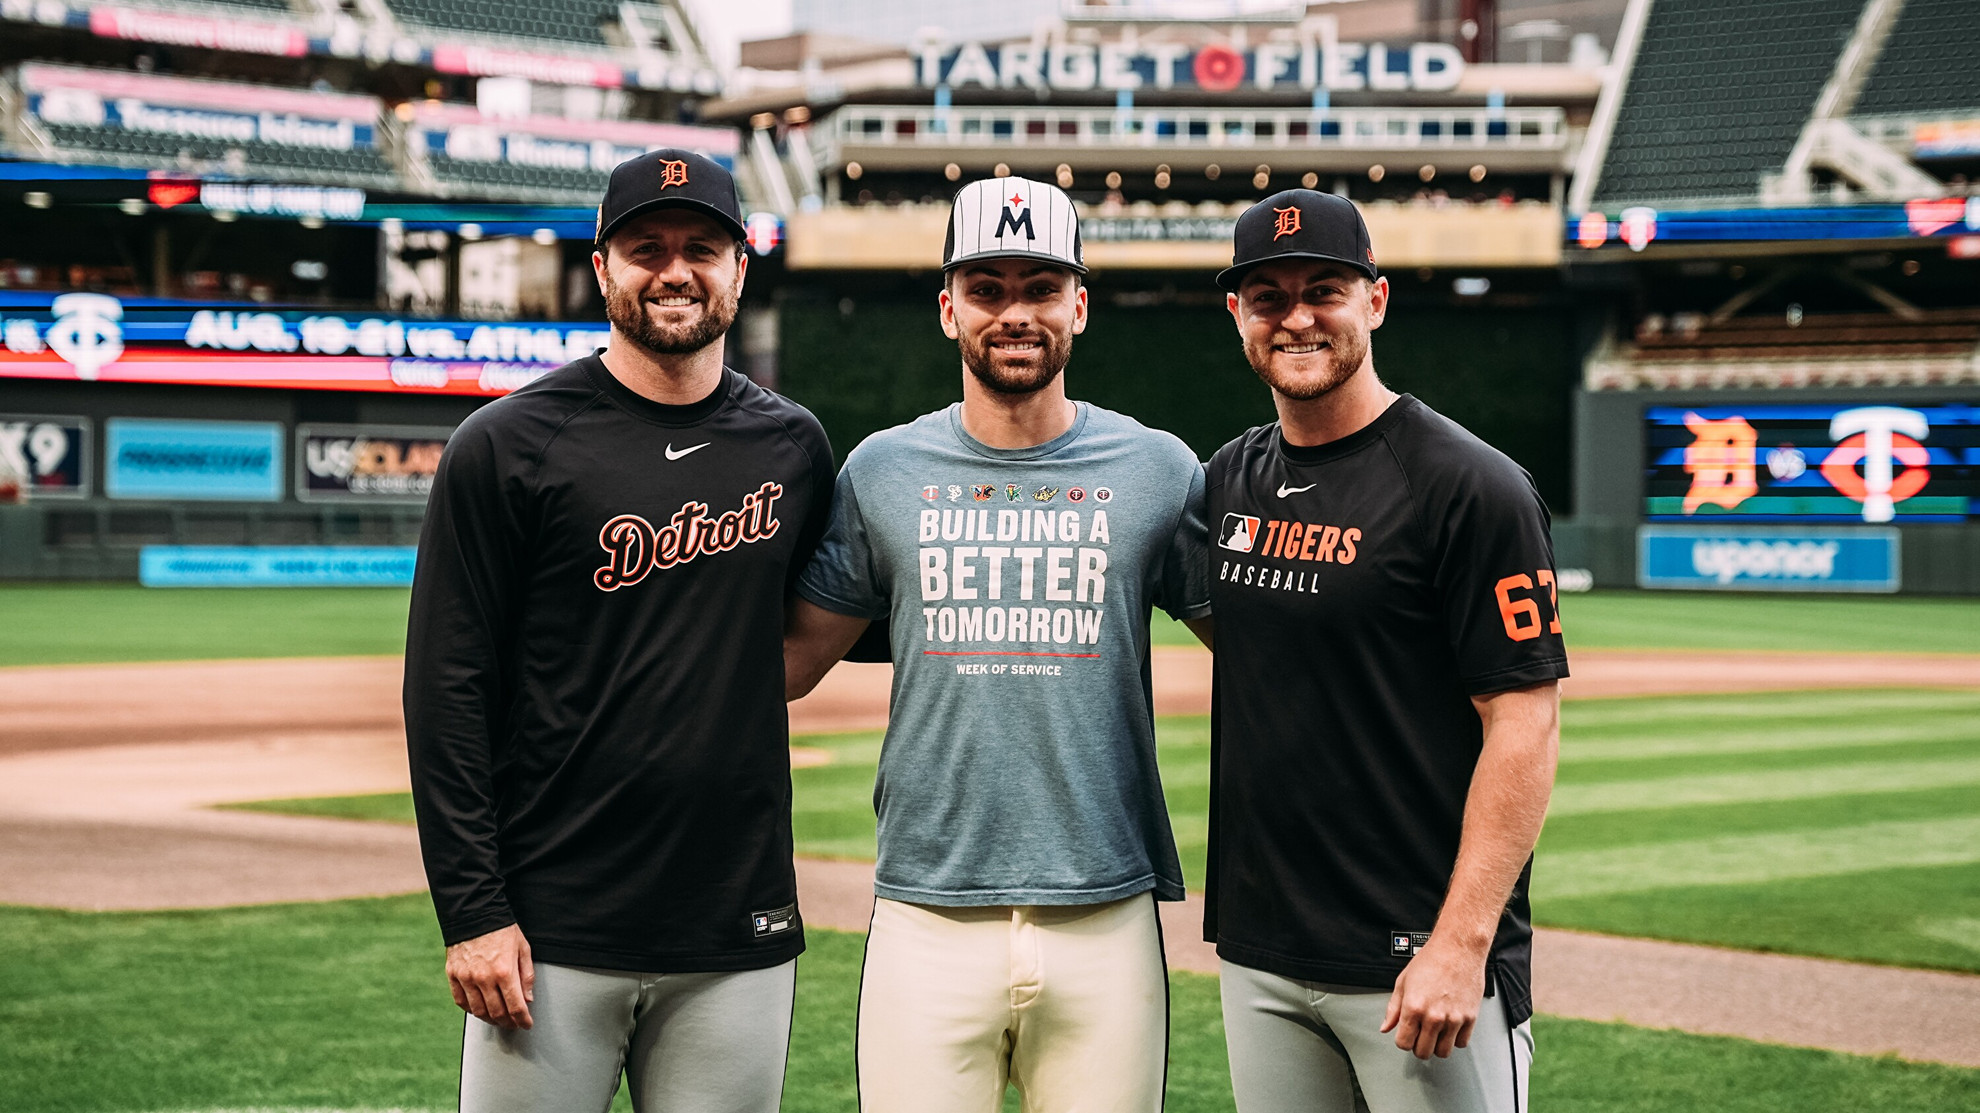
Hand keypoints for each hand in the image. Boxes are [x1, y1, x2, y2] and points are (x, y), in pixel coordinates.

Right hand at [446, 923, 534, 1029]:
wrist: (475, 913)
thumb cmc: (502, 929)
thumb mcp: (523, 948)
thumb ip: (527, 975)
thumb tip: (528, 998)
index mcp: (505, 972)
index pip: (516, 1006)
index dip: (523, 1020)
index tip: (526, 1024)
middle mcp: (484, 978)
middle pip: (497, 1012)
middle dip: (508, 1022)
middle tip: (513, 1024)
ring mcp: (466, 978)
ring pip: (478, 1011)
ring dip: (490, 1019)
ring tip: (498, 1020)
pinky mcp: (453, 975)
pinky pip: (461, 1001)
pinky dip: (471, 1009)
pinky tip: (479, 1010)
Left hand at [1379, 936, 1485, 1059]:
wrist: (1458, 948)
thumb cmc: (1432, 960)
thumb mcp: (1403, 981)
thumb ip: (1393, 1008)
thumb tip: (1386, 1027)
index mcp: (1413, 1008)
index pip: (1404, 1044)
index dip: (1403, 1041)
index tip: (1407, 1035)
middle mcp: (1434, 1016)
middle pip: (1423, 1052)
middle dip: (1419, 1046)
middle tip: (1421, 1035)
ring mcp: (1454, 1019)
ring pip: (1443, 1052)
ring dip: (1437, 1046)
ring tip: (1436, 1033)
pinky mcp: (1470, 1018)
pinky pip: (1462, 1043)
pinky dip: (1456, 1039)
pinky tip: (1450, 1027)